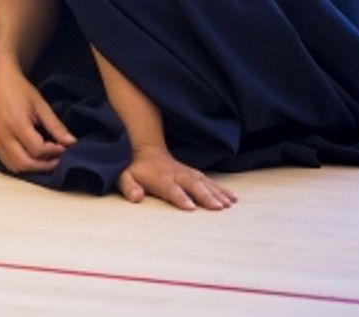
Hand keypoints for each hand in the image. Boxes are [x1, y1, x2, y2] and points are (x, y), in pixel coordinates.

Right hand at [0, 65, 75, 173]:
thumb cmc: (20, 90)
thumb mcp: (41, 105)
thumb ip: (56, 126)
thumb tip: (71, 143)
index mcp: (16, 123)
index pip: (37, 149)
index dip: (54, 152)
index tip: (64, 147)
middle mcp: (3, 134)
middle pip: (25, 163)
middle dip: (45, 165)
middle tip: (58, 159)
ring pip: (14, 166)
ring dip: (33, 168)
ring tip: (46, 160)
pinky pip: (6, 162)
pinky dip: (21, 165)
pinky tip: (32, 158)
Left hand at [118, 147, 237, 210]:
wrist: (148, 150)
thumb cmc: (136, 169)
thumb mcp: (125, 176)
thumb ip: (129, 187)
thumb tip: (136, 197)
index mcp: (161, 179)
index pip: (171, 189)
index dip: (180, 198)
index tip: (191, 207)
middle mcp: (177, 175)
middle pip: (193, 186)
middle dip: (205, 196)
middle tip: (218, 207)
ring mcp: (188, 173)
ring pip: (205, 183)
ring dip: (217, 193)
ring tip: (229, 204)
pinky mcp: (195, 174)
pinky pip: (210, 181)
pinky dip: (222, 189)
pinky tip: (233, 197)